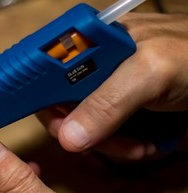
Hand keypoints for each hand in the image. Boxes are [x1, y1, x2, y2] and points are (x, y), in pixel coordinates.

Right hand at [36, 13, 187, 159]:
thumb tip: (67, 138)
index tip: (60, 130)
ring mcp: (107, 85)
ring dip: (107, 143)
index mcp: (88, 43)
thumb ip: (108, 102)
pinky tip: (141, 145)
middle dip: (81, 131)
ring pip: (84, 123)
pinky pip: (105, 129)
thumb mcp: (148, 74)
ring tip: (137, 148)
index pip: (45, 73)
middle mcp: (91, 63)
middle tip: (101, 145)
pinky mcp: (121, 103)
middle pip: (62, 103)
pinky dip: (120, 144)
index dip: (44, 101)